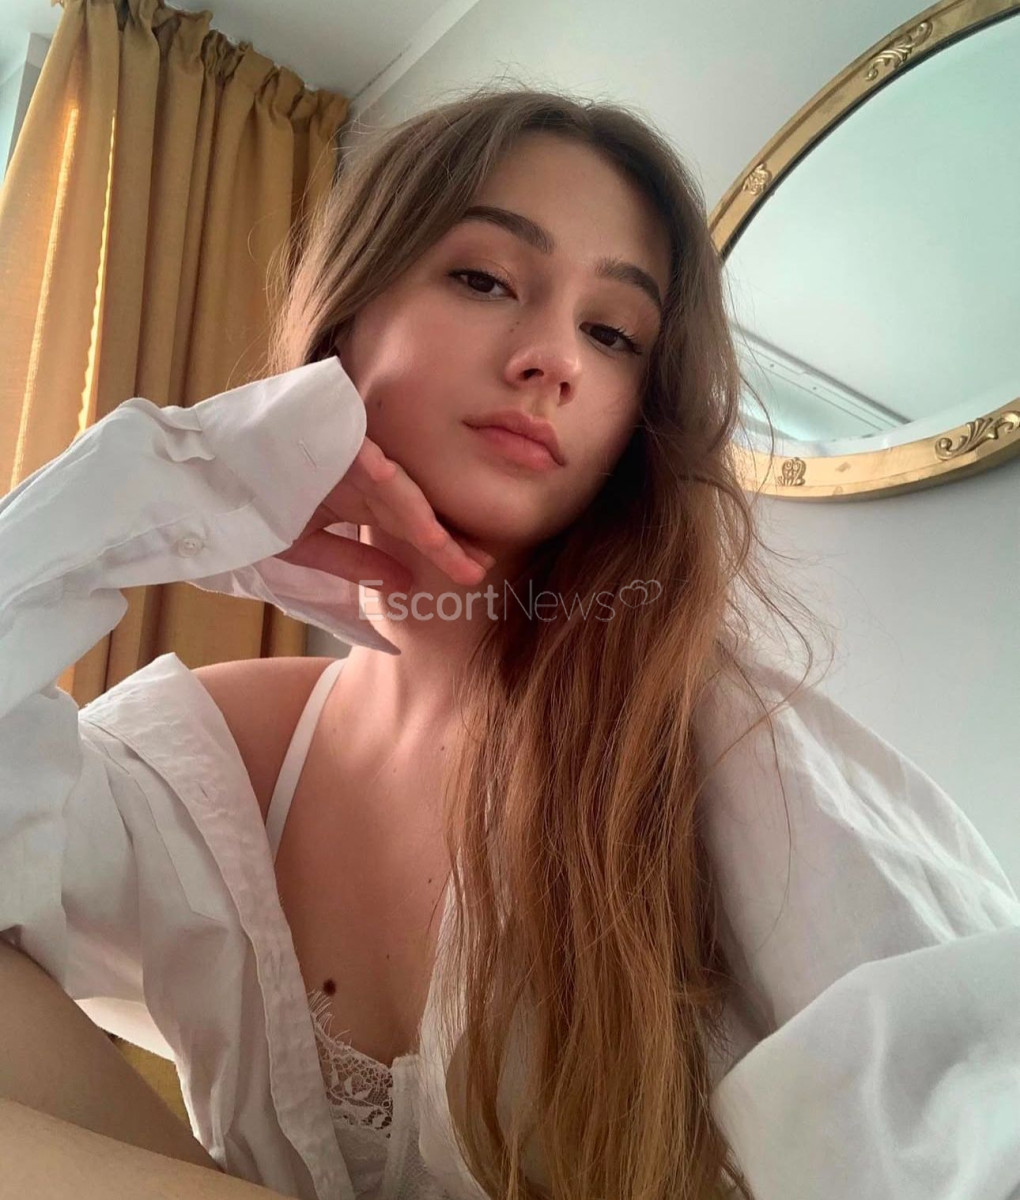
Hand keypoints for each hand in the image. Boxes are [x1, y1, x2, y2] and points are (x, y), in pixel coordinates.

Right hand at [274, 435, 494, 596]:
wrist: (211, 469)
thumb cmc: (258, 501)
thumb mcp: (304, 545)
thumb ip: (351, 563)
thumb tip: (402, 583)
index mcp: (366, 501)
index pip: (414, 528)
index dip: (443, 550)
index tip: (473, 574)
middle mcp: (365, 478)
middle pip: (414, 510)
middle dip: (445, 540)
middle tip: (479, 566)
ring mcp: (347, 456)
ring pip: (391, 485)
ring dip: (414, 513)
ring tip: (441, 543)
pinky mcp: (324, 436)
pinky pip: (348, 448)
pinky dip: (363, 460)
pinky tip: (381, 473)